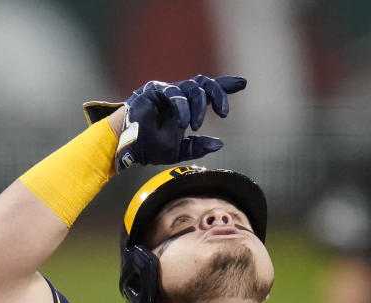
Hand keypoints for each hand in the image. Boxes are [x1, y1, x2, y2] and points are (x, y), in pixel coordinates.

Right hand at [85, 75, 246, 171]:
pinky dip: (183, 109)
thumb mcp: (179, 150)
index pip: (208, 91)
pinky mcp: (154, 90)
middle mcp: (178, 95)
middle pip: (205, 84)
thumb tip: (219, 144)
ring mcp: (166, 91)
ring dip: (199, 107)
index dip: (225, 86)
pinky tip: (184, 123)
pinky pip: (175, 94)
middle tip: (223, 114)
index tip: (243, 84)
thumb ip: (198, 146)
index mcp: (185, 106)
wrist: (127, 147)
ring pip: (192, 88)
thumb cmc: (150, 147)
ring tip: (194, 126)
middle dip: (218, 96)